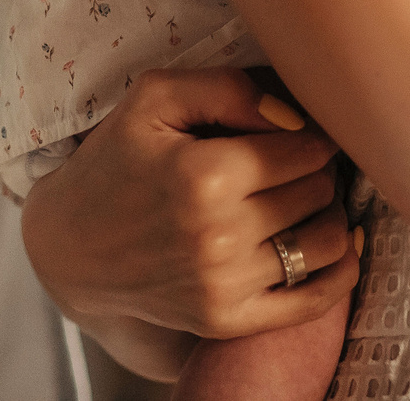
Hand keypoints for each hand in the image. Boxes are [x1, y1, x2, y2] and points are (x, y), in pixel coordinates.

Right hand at [21, 69, 358, 339]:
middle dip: (316, 171)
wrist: (71, 246)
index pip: (306, 149)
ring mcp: (224, 285)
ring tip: (301, 201)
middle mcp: (218, 236)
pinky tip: (330, 244)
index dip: (308, 133)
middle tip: (291, 164)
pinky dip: (339, 270)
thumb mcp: (154, 98)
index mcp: (203, 174)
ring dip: (328, 215)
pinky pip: (316, 299)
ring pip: (327, 242)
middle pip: (319, 192)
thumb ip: (228, 88)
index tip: (289, 133)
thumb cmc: (117, 161)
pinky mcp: (227, 320)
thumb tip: (294, 117)